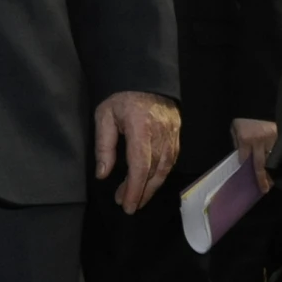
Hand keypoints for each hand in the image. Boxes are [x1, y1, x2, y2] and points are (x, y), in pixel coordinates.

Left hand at [94, 90, 181, 212]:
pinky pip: (172, 159)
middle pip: (154, 171)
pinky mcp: (177, 133)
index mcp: (141, 127)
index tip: (126, 205)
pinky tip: (152, 181)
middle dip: (141, 192)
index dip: (134, 188)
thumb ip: (104, 146)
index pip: (140, 165)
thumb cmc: (121, 96)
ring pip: (166, 168)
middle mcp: (161, 132)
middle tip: (129, 205)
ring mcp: (172, 133)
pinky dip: (162, 174)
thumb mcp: (104, 116)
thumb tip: (103, 174)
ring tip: (139, 198)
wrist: (145, 76)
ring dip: (152, 187)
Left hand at [231, 117, 277, 192]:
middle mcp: (258, 141)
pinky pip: (279, 151)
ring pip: (271, 158)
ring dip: (271, 169)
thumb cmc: (245, 114)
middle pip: (260, 164)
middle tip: (265, 189)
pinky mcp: (280, 136)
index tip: (246, 172)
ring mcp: (271, 139)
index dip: (245, 165)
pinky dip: (278, 158)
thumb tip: (242, 154)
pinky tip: (278, 165)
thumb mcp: (235, 127)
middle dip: (262, 178)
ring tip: (272, 181)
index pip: (245, 158)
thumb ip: (237, 141)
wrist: (259, 101)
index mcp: (245, 138)